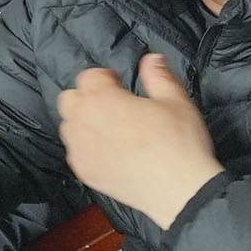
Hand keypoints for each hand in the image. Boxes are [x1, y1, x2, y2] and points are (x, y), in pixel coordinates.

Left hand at [56, 53, 224, 226]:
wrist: (181, 190)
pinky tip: (109, 151)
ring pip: (69, 126)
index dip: (106, 76)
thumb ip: (159, 75)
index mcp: (101, 99)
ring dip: (84, 121)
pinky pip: (75, 152)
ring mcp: (80, 150)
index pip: (89, 76)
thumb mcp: (176, 101)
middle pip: (70, 99)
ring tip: (111, 128)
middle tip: (113, 104)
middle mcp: (83, 122)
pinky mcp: (85, 172)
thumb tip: (152, 59)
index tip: (121, 83)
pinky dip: (86, 147)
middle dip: (88, 96)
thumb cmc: (180, 143)